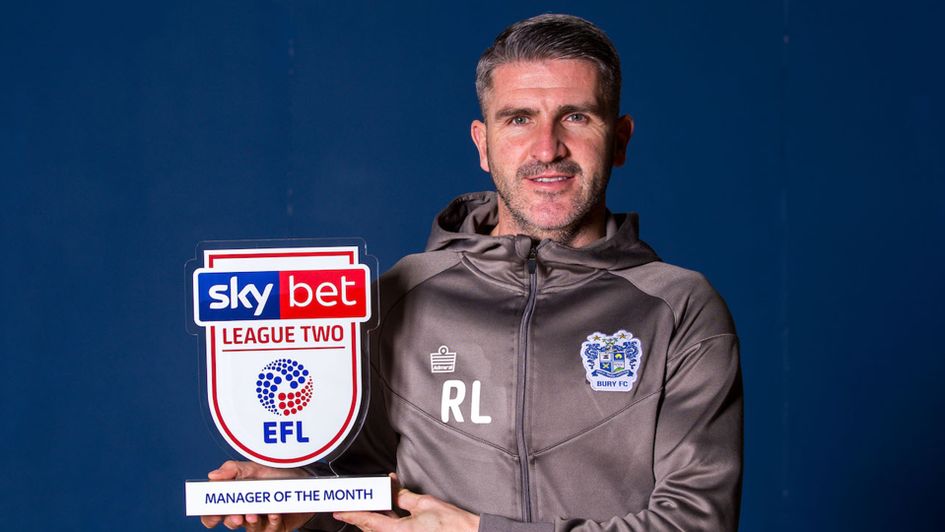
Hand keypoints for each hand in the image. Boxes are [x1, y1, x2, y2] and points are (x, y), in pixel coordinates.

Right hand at [200, 460, 314, 530]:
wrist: (304, 479)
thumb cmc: (276, 473)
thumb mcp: (255, 466)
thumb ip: (233, 469)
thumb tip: (212, 475)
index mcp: (236, 497)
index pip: (216, 512)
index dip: (211, 516)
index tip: (214, 515)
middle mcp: (246, 511)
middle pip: (231, 522)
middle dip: (232, 520)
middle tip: (238, 516)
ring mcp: (261, 520)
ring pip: (250, 528)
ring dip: (251, 522)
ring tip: (255, 514)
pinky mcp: (276, 526)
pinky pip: (270, 530)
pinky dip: (271, 522)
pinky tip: (274, 514)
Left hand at [333, 474, 478, 531]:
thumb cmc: (450, 524)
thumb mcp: (424, 504)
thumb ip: (404, 497)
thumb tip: (394, 491)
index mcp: (397, 531)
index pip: (368, 521)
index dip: (351, 515)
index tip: (340, 512)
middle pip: (372, 529)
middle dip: (361, 517)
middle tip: (350, 507)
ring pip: (381, 531)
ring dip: (374, 519)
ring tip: (368, 506)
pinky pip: (393, 531)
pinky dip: (388, 521)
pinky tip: (389, 510)